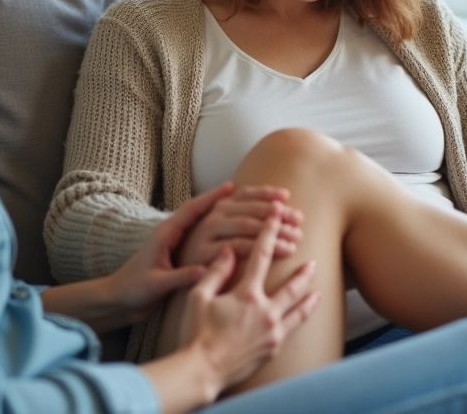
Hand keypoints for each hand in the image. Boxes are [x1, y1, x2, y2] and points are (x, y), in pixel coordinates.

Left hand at [102, 182, 247, 325]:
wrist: (120, 300)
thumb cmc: (133, 291)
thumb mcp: (156, 284)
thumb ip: (179, 276)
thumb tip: (205, 271)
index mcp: (166, 234)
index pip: (192, 210)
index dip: (212, 197)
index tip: (232, 185)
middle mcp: (174, 233)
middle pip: (205, 212)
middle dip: (229, 203)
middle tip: (247, 196)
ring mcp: (179, 242)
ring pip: (209, 222)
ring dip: (229, 214)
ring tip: (250, 207)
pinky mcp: (183, 254)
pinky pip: (208, 236)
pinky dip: (225, 230)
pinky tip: (241, 230)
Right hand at [176, 184, 303, 267]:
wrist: (168, 273)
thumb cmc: (205, 252)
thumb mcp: (220, 229)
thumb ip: (242, 215)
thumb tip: (278, 202)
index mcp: (218, 206)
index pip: (245, 194)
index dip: (267, 193)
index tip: (287, 196)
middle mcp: (212, 216)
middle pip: (251, 211)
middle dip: (277, 216)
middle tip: (298, 223)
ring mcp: (207, 234)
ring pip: (247, 228)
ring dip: (274, 234)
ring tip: (295, 243)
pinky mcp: (204, 253)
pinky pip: (238, 248)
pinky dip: (260, 249)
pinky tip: (280, 253)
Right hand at [178, 207, 319, 392]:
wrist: (203, 371)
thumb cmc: (197, 334)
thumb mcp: (199, 298)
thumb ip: (215, 272)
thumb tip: (227, 250)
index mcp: (246, 294)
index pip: (261, 255)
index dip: (270, 232)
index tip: (277, 216)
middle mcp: (265, 310)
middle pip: (291, 285)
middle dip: (302, 270)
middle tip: (313, 259)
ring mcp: (273, 331)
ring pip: (299, 309)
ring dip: (309, 296)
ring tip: (318, 289)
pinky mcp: (274, 347)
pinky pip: (294, 328)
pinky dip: (303, 317)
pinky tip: (307, 314)